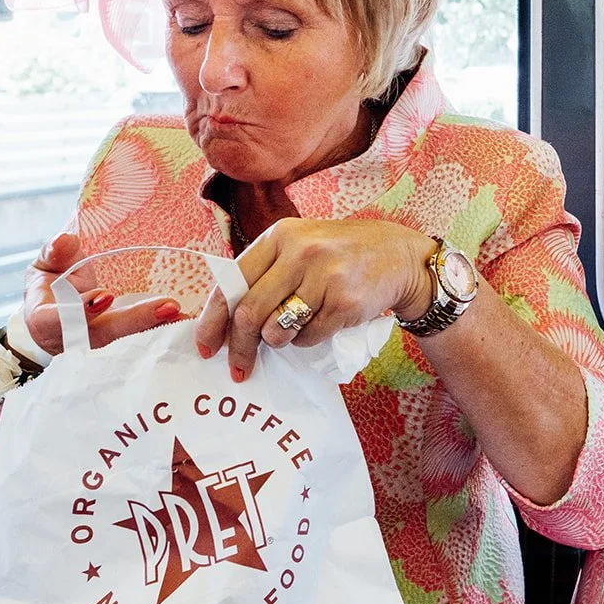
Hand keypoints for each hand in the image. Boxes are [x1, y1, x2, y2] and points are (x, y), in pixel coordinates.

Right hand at [23, 233, 184, 355]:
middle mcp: (70, 340)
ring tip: (181, 313)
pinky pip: (138, 342)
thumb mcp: (46, 264)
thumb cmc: (49, 284)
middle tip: (168, 307)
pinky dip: (161, 332)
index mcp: (44, 320)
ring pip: (125, 342)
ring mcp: (95, 347)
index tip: (106, 296)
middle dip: (135, 321)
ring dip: (155, 328)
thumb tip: (65, 240)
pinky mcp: (115, 347)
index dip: (80, 310)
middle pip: (104, 333)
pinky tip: (185, 321)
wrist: (52, 309)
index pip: (58, 319)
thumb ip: (54, 253)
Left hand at [193, 217, 435, 381]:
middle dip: (240, 347)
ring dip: (279, 341)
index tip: (206, 347)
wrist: (398, 257)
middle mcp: (300, 252)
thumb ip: (263, 274)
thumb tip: (223, 320)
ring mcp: (324, 277)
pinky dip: (308, 340)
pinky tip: (322, 323)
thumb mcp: (299, 247)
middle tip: (239, 368)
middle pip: (250, 312)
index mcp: (279, 236)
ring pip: (278, 329)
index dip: (213, 320)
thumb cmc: (339, 256)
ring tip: (295, 330)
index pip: (231, 283)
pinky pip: (309, 338)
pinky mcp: (345, 303)